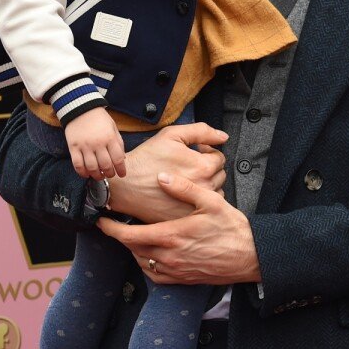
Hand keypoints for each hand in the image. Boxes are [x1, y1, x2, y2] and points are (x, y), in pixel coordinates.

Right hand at [64, 108, 125, 179]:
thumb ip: (118, 143)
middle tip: (110, 175)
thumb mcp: (113, 128)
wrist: (80, 108)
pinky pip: (77, 164)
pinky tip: (86, 174)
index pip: (118, 159)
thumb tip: (123, 159)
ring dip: (97, 175)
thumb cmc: (99, 119)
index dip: (121, 169)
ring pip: (92, 167)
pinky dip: (82, 172)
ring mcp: (85, 146)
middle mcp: (98, 143)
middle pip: (105, 165)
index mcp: (110, 138)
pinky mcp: (73, 147)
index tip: (122, 174)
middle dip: (109, 173)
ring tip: (99, 176)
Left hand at [98, 173, 260, 284]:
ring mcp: (175, 270)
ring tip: (134, 236)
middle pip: (132, 249)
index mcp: (171, 235)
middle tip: (116, 225)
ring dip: (134, 250)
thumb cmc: (232, 228)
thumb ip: (184, 188)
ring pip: (141, 262)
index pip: (129, 235)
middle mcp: (169, 256)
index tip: (102, 221)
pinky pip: (155, 275)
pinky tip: (151, 254)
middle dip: (121, 237)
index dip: (110, 229)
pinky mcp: (182, 279)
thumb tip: (162, 177)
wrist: (250, 256)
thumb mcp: (211, 201)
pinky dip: (147, 264)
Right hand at [107, 122, 228, 222]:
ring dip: (206, 184)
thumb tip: (223, 136)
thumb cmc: (146, 159)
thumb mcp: (172, 135)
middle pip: (220, 175)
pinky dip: (198, 200)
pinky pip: (203, 207)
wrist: (125, 186)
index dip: (207, 152)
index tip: (196, 153)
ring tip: (187, 179)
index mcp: (202, 167)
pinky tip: (184, 192)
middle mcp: (203, 188)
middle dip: (208, 168)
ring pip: (215, 192)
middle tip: (189, 166)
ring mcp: (195, 205)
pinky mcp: (187, 216)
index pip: (220, 158)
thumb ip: (201, 132)